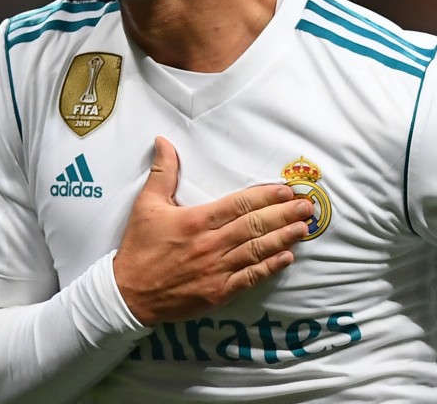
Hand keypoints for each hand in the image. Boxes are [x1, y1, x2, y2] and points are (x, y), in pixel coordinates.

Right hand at [113, 136, 312, 325]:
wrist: (129, 294)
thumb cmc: (139, 247)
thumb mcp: (146, 204)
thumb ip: (162, 172)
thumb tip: (164, 142)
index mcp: (196, 220)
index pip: (239, 205)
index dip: (265, 197)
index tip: (285, 190)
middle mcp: (211, 244)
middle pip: (255, 226)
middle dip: (284, 215)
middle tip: (307, 206)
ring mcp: (217, 270)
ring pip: (257, 251)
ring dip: (283, 239)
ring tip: (304, 228)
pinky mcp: (218, 292)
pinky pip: (250, 278)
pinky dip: (270, 267)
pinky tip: (286, 258)